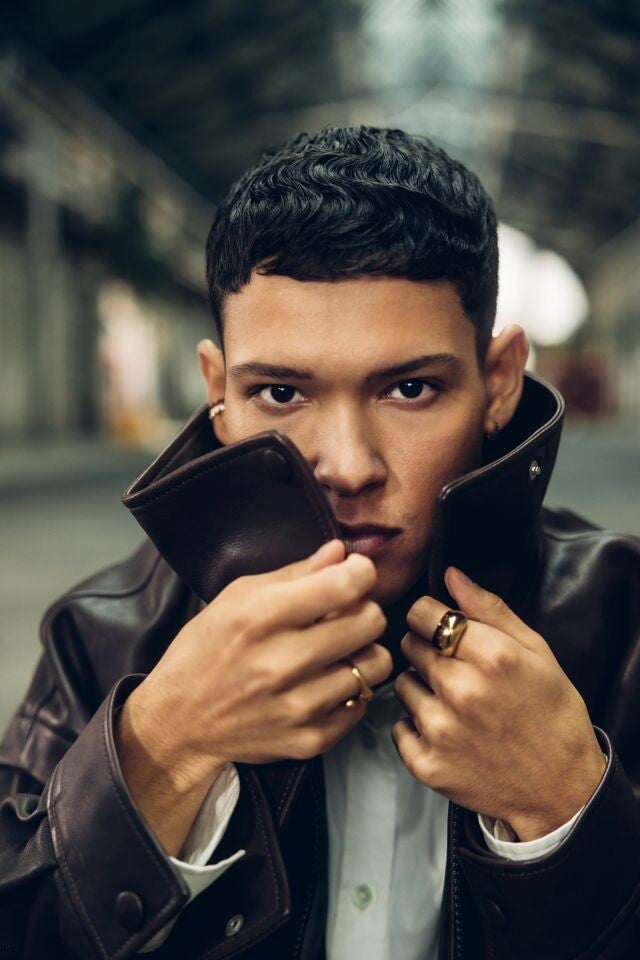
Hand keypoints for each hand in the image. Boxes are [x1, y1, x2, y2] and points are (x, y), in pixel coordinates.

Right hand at [117, 540, 391, 852]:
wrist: (179, 722)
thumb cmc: (206, 649)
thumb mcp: (236, 598)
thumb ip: (294, 574)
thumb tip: (341, 553)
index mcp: (261, 617)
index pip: (344, 585)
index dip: (360, 571)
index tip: (354, 572)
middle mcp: (282, 662)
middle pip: (370, 622)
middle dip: (364, 610)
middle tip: (345, 615)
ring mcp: (297, 706)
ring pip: (375, 665)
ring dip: (362, 652)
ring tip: (339, 652)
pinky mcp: (308, 740)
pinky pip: (362, 706)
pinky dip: (350, 692)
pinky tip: (326, 684)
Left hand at [391, 567, 605, 840]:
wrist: (561, 789)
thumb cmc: (551, 712)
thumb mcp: (535, 651)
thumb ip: (488, 609)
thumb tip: (450, 575)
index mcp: (491, 655)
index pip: (423, 613)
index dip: (429, 616)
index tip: (439, 626)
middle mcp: (461, 689)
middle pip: (409, 644)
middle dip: (427, 649)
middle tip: (453, 668)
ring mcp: (440, 729)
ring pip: (402, 683)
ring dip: (420, 687)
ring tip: (452, 702)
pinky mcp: (426, 764)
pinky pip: (398, 726)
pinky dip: (415, 727)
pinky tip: (445, 730)